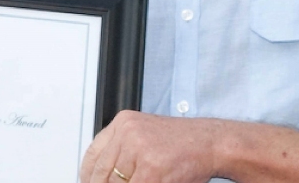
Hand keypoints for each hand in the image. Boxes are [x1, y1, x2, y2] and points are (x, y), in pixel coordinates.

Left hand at [80, 110, 219, 182]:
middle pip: (101, 174)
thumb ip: (121, 151)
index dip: (89, 178)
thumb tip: (99, 177)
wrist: (209, 142)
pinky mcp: (151, 170)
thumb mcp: (143, 136)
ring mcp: (139, 150)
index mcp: (123, 122)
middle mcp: (128, 132)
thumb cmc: (180, 142)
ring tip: (138, 182)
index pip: (92, 156)